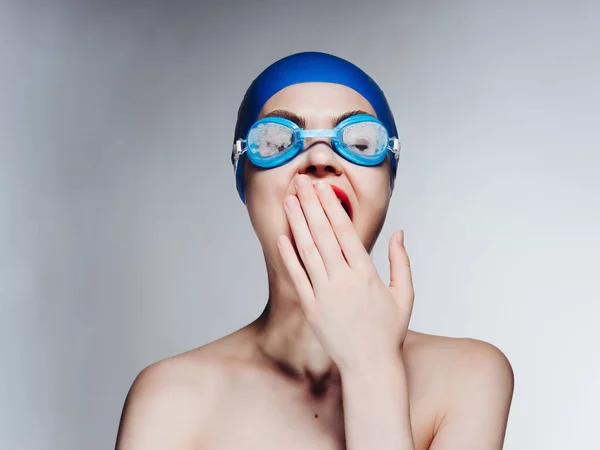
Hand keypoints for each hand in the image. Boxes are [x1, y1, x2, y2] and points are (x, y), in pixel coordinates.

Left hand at [277, 174, 414, 373]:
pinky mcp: (310, 308)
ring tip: (289, 200)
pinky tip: (282, 236)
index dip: (331, 206)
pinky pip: (296, 276)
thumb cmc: (388, 330)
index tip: (322, 187)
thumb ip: (401, 261)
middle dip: (310, 204)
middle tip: (300, 182)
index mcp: (366, 274)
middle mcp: (343, 280)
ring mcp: (324, 294)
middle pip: (322, 234)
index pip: (345, 231)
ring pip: (307, 250)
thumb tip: (399, 232)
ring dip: (296, 223)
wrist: (369, 366)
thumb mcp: (405, 295)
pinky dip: (288, 255)